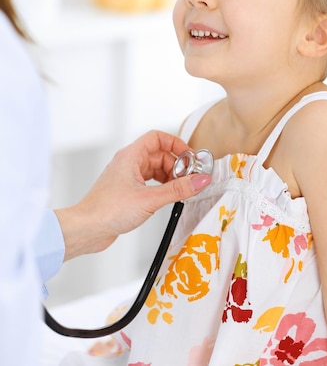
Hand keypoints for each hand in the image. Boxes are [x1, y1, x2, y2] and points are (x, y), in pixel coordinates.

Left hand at [54, 130, 210, 260]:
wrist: (87, 229)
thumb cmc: (107, 210)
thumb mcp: (150, 199)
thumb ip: (178, 190)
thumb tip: (199, 180)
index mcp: (131, 156)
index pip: (158, 138)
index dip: (176, 144)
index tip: (190, 157)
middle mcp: (128, 163)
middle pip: (160, 155)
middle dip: (176, 166)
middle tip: (189, 180)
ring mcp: (127, 177)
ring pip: (155, 169)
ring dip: (170, 178)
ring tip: (180, 191)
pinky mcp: (127, 191)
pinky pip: (150, 182)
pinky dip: (161, 187)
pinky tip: (168, 198)